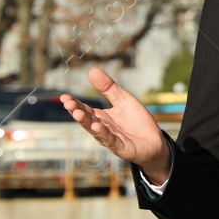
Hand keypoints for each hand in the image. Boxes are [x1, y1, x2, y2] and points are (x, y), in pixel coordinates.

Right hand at [59, 67, 170, 184]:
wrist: (154, 141)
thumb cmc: (136, 121)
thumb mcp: (123, 99)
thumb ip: (108, 88)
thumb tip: (92, 70)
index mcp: (101, 117)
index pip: (84, 109)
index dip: (74, 104)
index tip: (64, 97)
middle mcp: (102, 128)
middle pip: (87, 119)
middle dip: (77, 111)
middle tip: (68, 103)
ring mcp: (110, 139)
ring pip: (96, 131)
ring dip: (86, 123)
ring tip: (78, 113)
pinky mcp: (121, 148)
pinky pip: (111, 140)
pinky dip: (103, 134)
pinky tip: (97, 126)